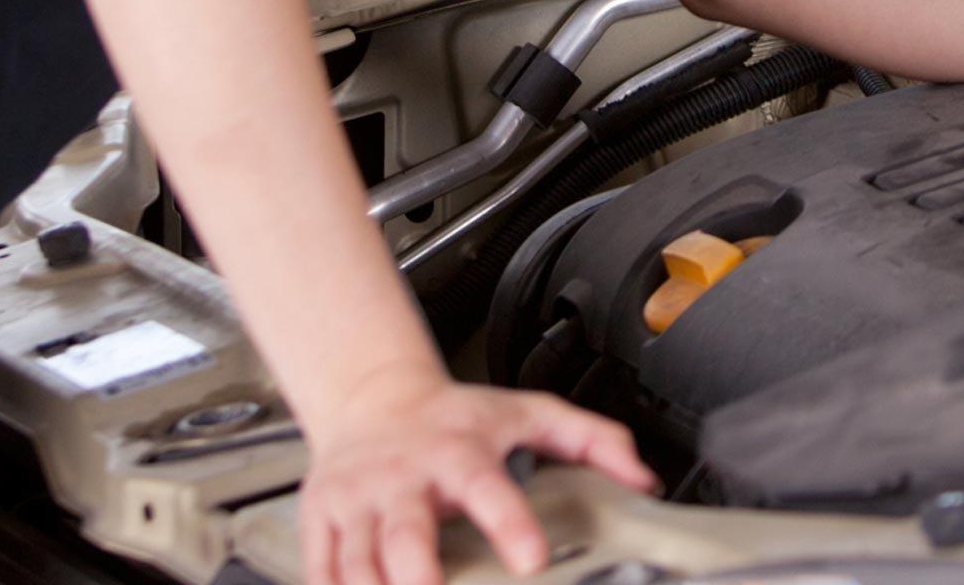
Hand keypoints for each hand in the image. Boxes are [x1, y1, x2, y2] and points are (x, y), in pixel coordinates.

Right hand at [296, 375, 657, 584]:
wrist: (371, 397)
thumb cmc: (454, 418)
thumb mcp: (528, 413)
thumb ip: (592, 441)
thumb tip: (644, 479)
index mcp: (456, 451)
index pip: (485, 487)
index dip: (508, 524)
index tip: (531, 559)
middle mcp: (401, 476)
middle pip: (404, 533)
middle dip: (417, 572)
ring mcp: (355, 499)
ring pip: (356, 560)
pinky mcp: (320, 518)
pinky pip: (321, 570)